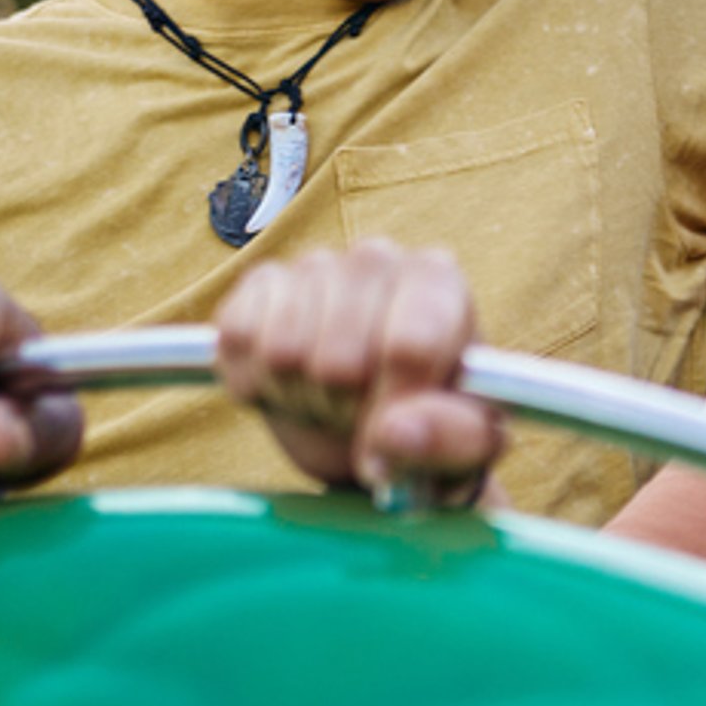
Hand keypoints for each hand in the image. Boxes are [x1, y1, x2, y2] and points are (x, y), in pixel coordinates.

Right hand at [215, 239, 504, 500]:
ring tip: (334, 398)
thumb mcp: (469, 448)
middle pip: (337, 362)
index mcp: (439, 281)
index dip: (391, 410)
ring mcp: (313, 265)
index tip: (393, 439)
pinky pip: (237, 339)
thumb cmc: (434, 425)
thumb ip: (450, 440)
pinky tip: (290, 382)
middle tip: (365, 413)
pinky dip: (255, 382)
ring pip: (282, 354)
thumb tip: (393, 435)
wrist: (377, 427)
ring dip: (303, 398)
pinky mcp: (259, 285)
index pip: (406, 347)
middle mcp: (376, 258)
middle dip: (347, 409)